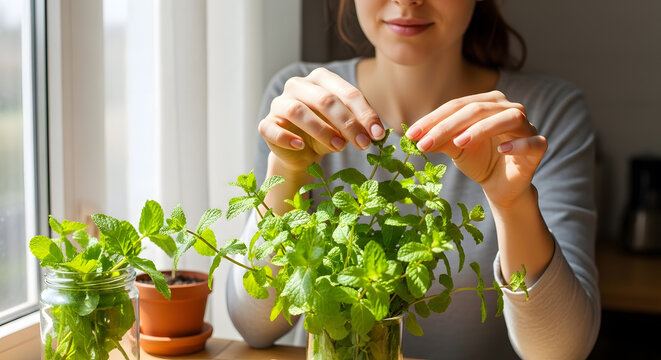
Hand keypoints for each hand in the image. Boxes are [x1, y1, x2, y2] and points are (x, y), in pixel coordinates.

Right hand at [258, 67, 384, 171]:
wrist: (300, 153)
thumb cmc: (327, 133)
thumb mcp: (346, 128)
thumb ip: (359, 126)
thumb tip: (377, 133)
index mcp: (321, 79)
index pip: (347, 93)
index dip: (365, 114)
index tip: (378, 134)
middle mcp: (298, 85)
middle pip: (325, 99)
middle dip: (347, 123)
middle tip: (363, 143)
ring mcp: (279, 103)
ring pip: (298, 111)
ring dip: (321, 130)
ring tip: (339, 147)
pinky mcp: (266, 123)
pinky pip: (273, 128)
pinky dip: (287, 138)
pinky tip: (301, 147)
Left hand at [405, 90, 547, 206]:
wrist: (500, 185)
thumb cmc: (478, 160)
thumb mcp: (454, 149)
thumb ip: (440, 140)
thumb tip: (416, 137)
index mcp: (487, 103)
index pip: (456, 106)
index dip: (433, 120)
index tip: (411, 135)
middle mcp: (508, 108)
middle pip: (477, 110)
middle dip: (448, 126)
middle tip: (426, 143)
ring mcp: (526, 126)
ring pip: (507, 118)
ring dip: (481, 129)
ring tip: (459, 143)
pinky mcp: (538, 146)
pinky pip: (532, 141)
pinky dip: (517, 144)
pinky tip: (501, 149)